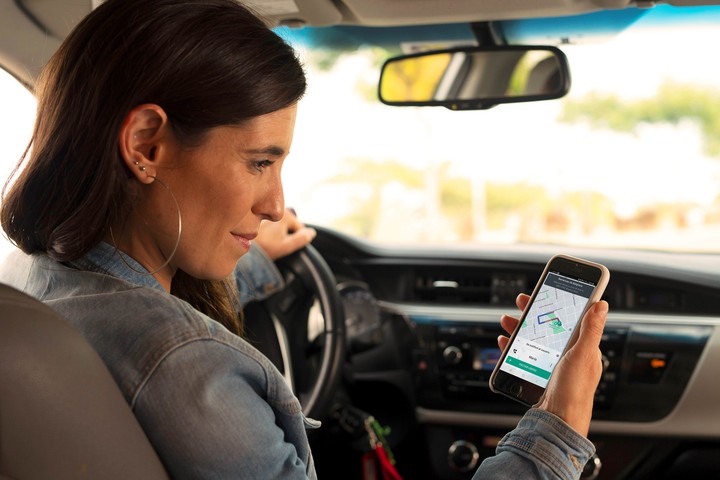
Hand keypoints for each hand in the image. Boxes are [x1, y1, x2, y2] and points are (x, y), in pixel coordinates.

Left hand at [255, 208, 316, 259]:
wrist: (238, 245)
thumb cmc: (263, 247)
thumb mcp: (285, 246)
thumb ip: (300, 239)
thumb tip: (312, 233)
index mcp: (286, 215)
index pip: (299, 227)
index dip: (295, 238)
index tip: (282, 246)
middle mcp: (276, 208)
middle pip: (288, 223)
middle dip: (284, 232)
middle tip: (273, 243)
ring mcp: (265, 209)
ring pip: (277, 222)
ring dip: (275, 230)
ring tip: (265, 240)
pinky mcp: (255, 213)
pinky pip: (267, 221)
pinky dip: (266, 228)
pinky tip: (259, 236)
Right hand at [497, 294, 608, 436]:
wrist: (558, 421)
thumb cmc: (575, 392)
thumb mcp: (584, 355)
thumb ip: (591, 329)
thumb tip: (602, 304)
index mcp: (583, 347)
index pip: (571, 317)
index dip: (559, 302)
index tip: (547, 289)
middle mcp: (569, 354)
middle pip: (549, 326)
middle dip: (534, 312)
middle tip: (522, 300)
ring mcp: (553, 364)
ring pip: (534, 339)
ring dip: (520, 327)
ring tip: (508, 321)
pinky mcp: (539, 374)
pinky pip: (524, 354)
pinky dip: (514, 346)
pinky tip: (506, 343)